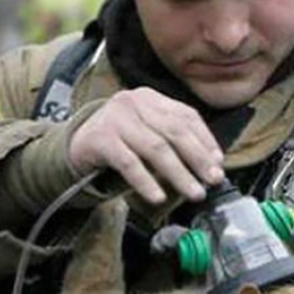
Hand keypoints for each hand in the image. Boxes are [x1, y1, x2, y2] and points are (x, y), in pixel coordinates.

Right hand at [68, 88, 225, 204]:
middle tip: (213, 179)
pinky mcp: (100, 139)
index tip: (218, 162)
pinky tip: (159, 196)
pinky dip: (146, 181)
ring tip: (193, 192)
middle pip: (174, 131)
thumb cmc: (120, 141)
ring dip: (179, 173)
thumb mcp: (147, 131)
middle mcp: (134, 102)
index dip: (205, 139)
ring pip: (155, 148)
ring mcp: (116, 119)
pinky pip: (129, 163)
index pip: (186, 116)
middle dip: (197, 158)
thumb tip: (211, 163)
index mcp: (151, 98)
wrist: (74, 145)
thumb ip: (174, 140)